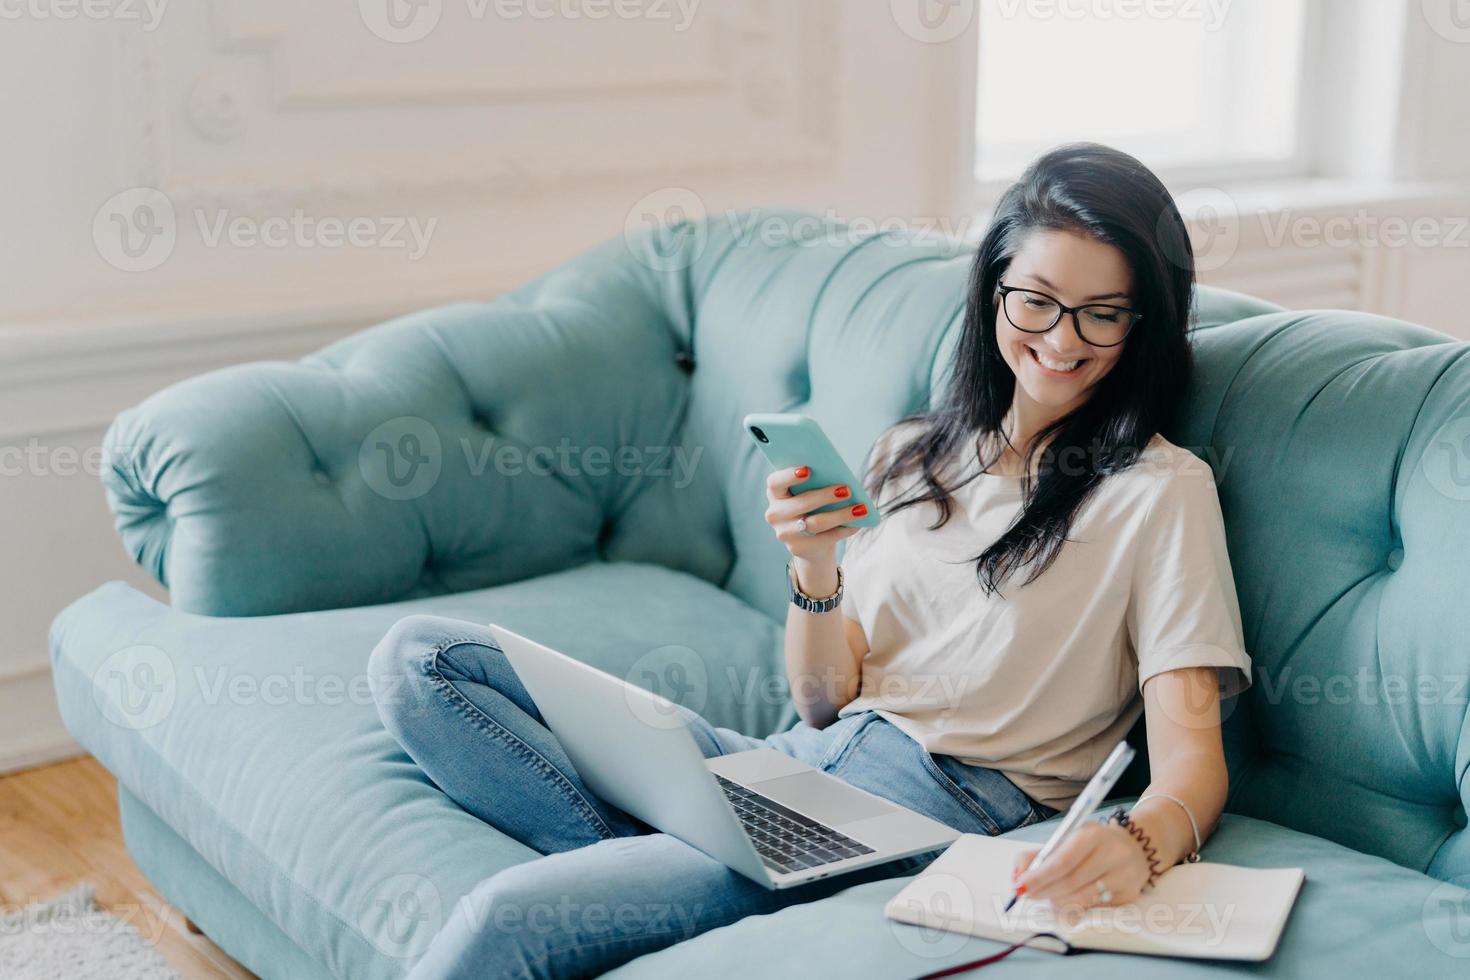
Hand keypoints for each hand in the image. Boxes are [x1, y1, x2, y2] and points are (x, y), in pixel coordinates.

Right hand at [763, 466, 867, 562]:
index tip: (808, 470)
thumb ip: (817, 482)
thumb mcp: (808, 493)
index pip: (775, 482)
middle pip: (801, 504)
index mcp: (775, 493)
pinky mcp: (797, 548)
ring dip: (841, 515)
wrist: (808, 542)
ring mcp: (785, 533)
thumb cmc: (811, 506)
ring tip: (861, 509)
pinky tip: (858, 523)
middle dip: (826, 496)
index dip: (789, 475)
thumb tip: (840, 477)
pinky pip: (824, 538)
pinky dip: (844, 530)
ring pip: (815, 523)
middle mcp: (775, 514)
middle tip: (847, 490)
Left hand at [1011, 822, 1150, 909]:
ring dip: (1056, 900)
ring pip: (1081, 899)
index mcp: (1093, 835)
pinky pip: (1093, 908)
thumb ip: (1039, 855)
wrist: (1135, 846)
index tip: (1020, 885)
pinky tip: (1068, 899)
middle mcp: (1112, 855)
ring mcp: (1124, 877)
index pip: (1062, 861)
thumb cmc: (1092, 844)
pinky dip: (1074, 907)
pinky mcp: (1129, 895)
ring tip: (1048, 894)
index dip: (1039, 877)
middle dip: (1043, 891)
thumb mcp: (1067, 839)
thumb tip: (1017, 876)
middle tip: (1027, 893)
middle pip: (1070, 883)